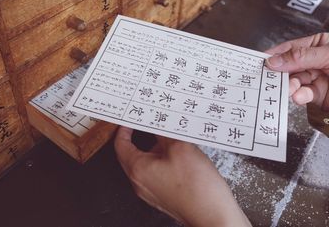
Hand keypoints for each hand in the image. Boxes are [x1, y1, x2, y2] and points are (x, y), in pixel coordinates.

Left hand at [114, 126, 250, 226]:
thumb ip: (164, 133)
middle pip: (131, 154)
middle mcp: (140, 183)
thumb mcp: (180, 148)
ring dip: (155, 149)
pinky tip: (179, 155)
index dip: (124, 129)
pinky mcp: (163, 197)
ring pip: (146, 164)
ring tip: (169, 137)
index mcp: (138, 170)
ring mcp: (151, 192)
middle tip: (148, 124)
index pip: (120, 145)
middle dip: (139, 137)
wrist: (214, 216)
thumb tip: (157, 123)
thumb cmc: (197, 188)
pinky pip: (157, 174)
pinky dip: (163, 161)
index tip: (130, 119)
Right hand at [265, 33, 328, 108]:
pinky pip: (303, 94)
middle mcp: (315, 61)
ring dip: (290, 86)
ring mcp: (317, 79)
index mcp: (318, 45)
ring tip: (290, 89)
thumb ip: (302, 57)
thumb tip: (275, 60)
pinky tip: (299, 96)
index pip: (290, 48)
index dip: (275, 54)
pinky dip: (299, 96)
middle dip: (281, 73)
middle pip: (289, 66)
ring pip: (294, 82)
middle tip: (272, 78)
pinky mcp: (319, 96)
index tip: (261, 61)